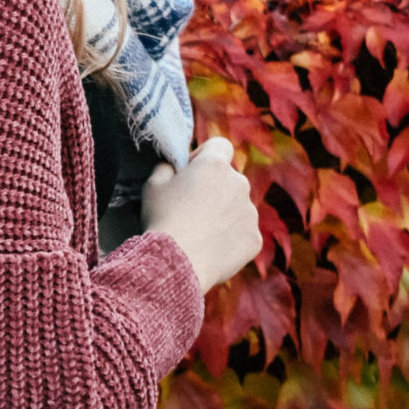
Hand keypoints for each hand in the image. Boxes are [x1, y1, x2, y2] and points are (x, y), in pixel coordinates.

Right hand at [141, 135, 262, 295]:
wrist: (178, 263)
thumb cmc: (162, 219)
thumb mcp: (152, 185)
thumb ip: (166, 167)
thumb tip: (173, 165)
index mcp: (214, 165)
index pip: (220, 146)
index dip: (204, 156)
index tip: (190, 172)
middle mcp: (239, 183)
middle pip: (230, 178)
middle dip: (214, 188)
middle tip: (191, 208)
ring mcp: (250, 212)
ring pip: (238, 206)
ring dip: (224, 213)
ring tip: (200, 233)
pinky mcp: (255, 238)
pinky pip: (244, 232)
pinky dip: (231, 238)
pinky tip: (211, 248)